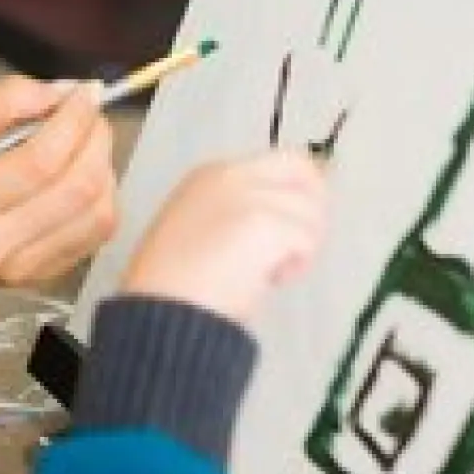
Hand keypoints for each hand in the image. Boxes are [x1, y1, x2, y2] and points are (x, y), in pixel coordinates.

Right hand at [0, 76, 116, 286]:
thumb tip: (61, 94)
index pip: (37, 161)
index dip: (71, 121)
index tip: (82, 94)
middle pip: (74, 187)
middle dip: (95, 139)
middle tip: (91, 114)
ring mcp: (18, 269)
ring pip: (95, 212)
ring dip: (104, 166)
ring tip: (88, 142)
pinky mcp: (41, 278)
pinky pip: (97, 234)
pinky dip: (104, 196)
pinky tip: (85, 176)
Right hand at [124, 151, 326, 324]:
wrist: (162, 308)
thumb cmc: (171, 284)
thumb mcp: (194, 230)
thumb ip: (232, 215)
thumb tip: (274, 225)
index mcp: (209, 175)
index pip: (277, 165)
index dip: (291, 196)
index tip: (285, 231)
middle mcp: (231, 174)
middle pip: (301, 169)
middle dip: (312, 205)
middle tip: (300, 245)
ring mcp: (249, 196)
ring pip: (310, 209)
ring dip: (303, 245)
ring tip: (272, 273)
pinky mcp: (265, 223)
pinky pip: (306, 238)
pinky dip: (298, 263)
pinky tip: (272, 280)